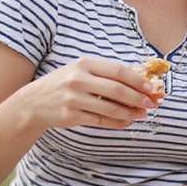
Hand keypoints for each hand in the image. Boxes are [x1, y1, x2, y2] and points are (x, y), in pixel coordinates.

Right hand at [23, 56, 156, 130]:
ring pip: (110, 108)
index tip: (151, 87)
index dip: (137, 80)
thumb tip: (139, 82)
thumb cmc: (65, 83)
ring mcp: (74, 98)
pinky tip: (126, 122)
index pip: (117, 70)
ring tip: (142, 114)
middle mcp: (78, 79)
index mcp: (84, 63)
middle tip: (151, 103)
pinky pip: (100, 121)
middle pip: (116, 89)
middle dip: (137, 97)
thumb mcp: (81, 70)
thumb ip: (105, 73)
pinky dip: (116, 122)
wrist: (35, 101)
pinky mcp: (71, 116)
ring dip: (130, 112)